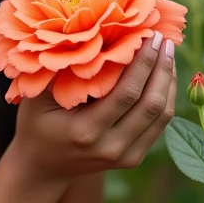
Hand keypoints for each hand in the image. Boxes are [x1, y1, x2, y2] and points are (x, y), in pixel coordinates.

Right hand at [9, 32, 176, 183]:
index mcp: (86, 132)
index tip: (149, 36)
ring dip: (168, 82)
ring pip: (162, 116)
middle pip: (151, 105)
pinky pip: (159, 126)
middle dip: (161, 68)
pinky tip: (163, 76)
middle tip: (165, 39)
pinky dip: (165, 98)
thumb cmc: (35, 123)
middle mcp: (111, 148)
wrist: (41, 166)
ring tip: (168, 53)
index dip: (143, 63)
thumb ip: (61, 71)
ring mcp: (125, 157)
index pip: (127, 94)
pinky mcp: (133, 158)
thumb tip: (89, 37)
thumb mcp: (38, 97)